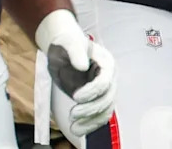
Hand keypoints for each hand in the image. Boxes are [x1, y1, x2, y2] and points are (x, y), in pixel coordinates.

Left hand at [36, 10, 115, 136]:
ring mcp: (103, 90)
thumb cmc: (67, 43)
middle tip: (73, 114)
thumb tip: (82, 66)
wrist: (62, 50)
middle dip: (91, 109)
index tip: (76, 97)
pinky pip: (98, 116)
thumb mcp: (69, 42)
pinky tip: (77, 129)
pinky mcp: (96, 100)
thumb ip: (76, 52)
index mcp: (106, 62)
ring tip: (74, 127)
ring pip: (104, 110)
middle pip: (106, 98)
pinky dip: (90, 125)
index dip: (93, 91)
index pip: (104, 81)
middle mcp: (109, 78)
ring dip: (91, 121)